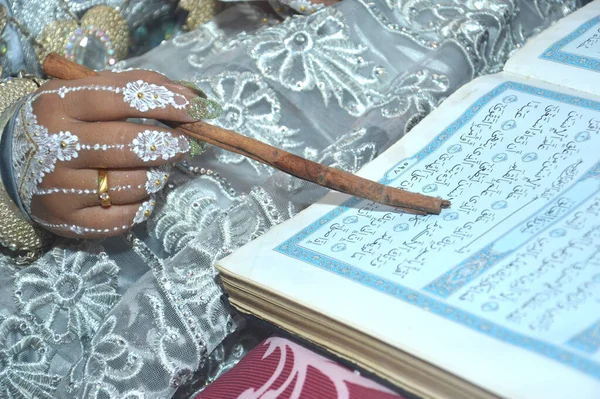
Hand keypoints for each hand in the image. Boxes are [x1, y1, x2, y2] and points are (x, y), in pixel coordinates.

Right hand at [11, 70, 220, 238]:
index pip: (118, 98)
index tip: (193, 108)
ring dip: (156, 177)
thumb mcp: (86, 94)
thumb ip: (134, 88)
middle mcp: (55, 147)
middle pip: (127, 145)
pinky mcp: (69, 220)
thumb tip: (189, 95)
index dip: (162, 101)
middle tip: (182, 146)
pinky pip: (123, 218)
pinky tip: (141, 194)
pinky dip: (142, 206)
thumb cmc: (66, 123)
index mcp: (58, 106)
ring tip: (156, 169)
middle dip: (166, 144)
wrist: (14, 163)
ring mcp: (59, 187)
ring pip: (131, 184)